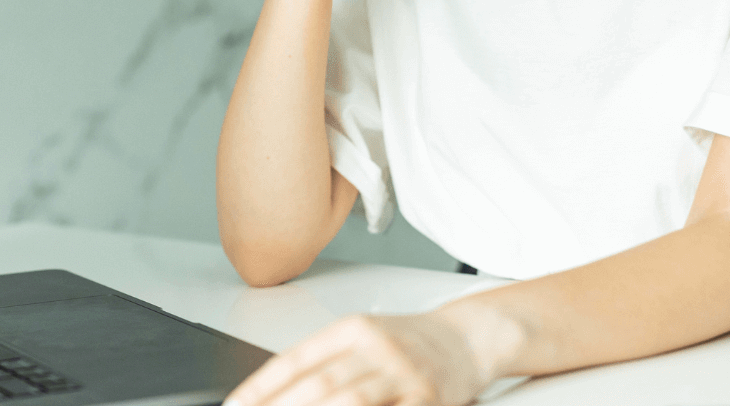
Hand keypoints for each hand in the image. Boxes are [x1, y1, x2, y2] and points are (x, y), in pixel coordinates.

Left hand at [225, 313, 492, 405]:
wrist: (470, 338)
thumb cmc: (409, 343)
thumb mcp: (362, 339)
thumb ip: (321, 363)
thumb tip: (271, 393)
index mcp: (351, 330)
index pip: (293, 361)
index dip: (258, 389)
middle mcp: (376, 348)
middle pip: (319, 385)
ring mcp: (405, 374)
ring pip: (352, 401)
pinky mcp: (429, 399)